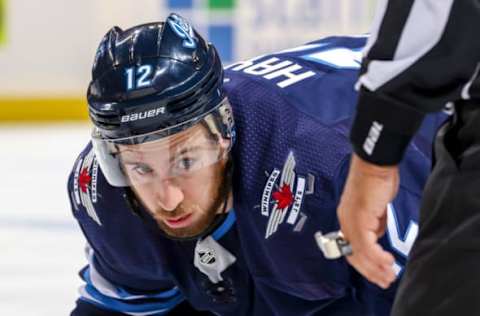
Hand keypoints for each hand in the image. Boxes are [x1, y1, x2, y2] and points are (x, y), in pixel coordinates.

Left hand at [337, 154, 398, 287]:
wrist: (375, 163)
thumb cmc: (377, 180)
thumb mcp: (377, 207)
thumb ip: (376, 223)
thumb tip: (378, 236)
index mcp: (348, 218)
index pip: (352, 248)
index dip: (364, 264)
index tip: (378, 273)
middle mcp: (346, 221)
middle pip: (354, 255)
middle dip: (370, 271)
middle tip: (385, 281)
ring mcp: (351, 220)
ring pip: (360, 253)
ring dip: (376, 268)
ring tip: (389, 276)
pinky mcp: (359, 218)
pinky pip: (367, 244)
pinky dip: (377, 256)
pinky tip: (388, 261)